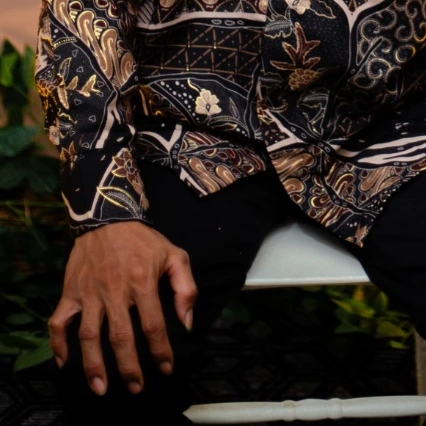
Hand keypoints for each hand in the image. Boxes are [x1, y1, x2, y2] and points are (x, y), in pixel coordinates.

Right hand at [49, 221, 196, 395]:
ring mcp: (89, 293)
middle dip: (128, 368)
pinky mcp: (70, 292)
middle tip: (135, 388)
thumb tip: (186, 323)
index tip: (166, 369)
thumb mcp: (174, 255)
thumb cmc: (143, 241)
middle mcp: (114, 291)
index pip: (153, 325)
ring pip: (88, 336)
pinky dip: (58, 344)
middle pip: (120, 337)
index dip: (161, 350)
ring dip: (93, 365)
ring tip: (100, 388)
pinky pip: (59, 322)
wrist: (108, 218)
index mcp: (142, 281)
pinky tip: (64, 363)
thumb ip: (185, 287)